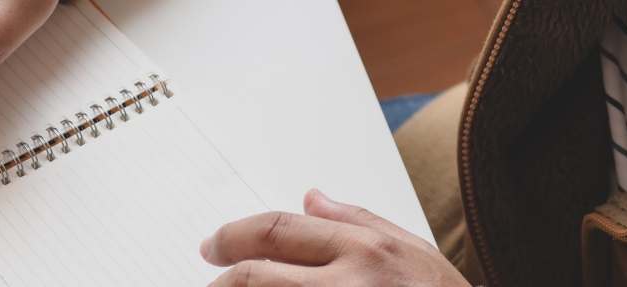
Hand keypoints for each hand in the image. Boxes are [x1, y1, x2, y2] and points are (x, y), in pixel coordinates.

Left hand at [200, 189, 469, 285]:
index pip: (276, 230)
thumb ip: (359, 222)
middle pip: (255, 275)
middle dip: (222, 279)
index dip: (232, 236)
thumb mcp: (413, 253)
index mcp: (365, 251)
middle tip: (212, 279)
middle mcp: (350, 286)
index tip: (214, 247)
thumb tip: (311, 197)